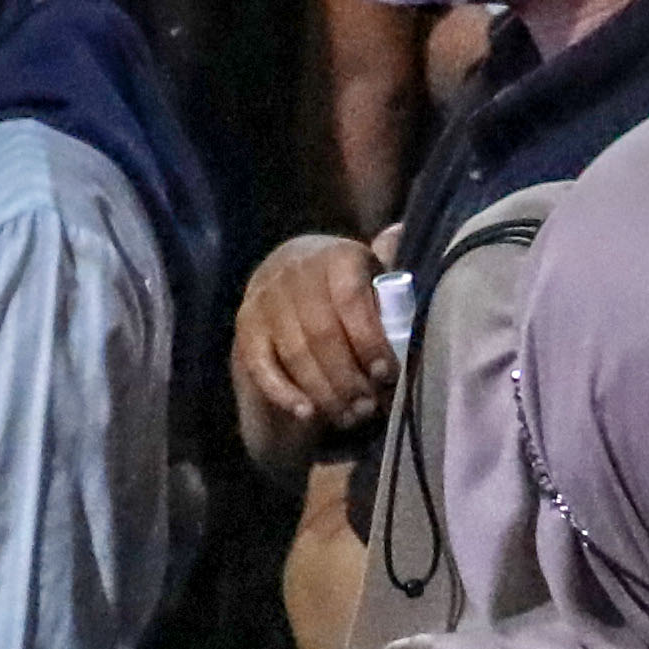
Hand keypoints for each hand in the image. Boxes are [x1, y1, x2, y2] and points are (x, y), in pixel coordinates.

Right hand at [231, 233, 396, 464]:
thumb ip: (387, 266)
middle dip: (349, 377)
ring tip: (350, 416)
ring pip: (296, 355)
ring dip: (325, 392)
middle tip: (370, 406)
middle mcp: (294, 273)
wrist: (285, 272)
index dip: (370, 340)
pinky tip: (308, 413)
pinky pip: (263, 367)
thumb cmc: (343, 282)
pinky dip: (285, 393)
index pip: (351, 300)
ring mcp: (265, 300)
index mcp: (333, 256)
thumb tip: (402, 233)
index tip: (387, 373)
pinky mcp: (245, 327)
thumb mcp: (367, 271)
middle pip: (322, 334)